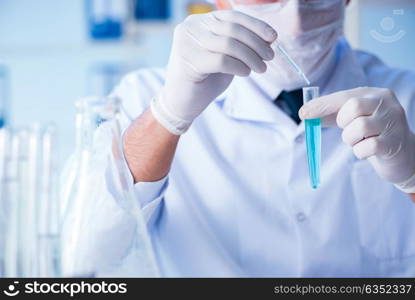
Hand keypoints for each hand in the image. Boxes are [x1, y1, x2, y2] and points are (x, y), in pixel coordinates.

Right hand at [151, 10, 277, 134]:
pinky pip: (222, 60)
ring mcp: (187, 44)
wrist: (182, 103)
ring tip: (261, 68)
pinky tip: (245, 73)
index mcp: (199, 22)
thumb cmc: (204, 80)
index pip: (232, 16)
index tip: (273, 37)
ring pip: (230, 44)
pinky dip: (239, 66)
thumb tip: (268, 37)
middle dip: (256, 43)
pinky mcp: (189, 62)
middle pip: (233, 29)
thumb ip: (240, 44)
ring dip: (251, 57)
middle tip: (269, 57)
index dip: (256, 25)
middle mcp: (191, 28)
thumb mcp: (225, 56)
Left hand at [299, 87, 414, 188]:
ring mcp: (393, 123)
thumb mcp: (352, 119)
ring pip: (359, 128)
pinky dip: (360, 151)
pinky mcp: (393, 143)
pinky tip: (367, 150)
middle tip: (348, 128)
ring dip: (350, 139)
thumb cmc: (371, 132)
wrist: (402, 153)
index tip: (303, 113)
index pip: (345, 96)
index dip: (323, 104)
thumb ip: (330, 114)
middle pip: (354, 107)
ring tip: (359, 140)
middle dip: (343, 121)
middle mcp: (387, 104)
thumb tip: (304, 113)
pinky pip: (366, 148)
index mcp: (375, 94)